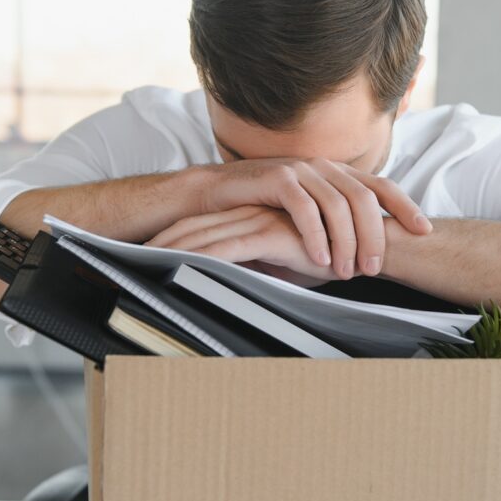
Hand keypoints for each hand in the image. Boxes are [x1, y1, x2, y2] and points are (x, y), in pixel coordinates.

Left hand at [147, 206, 338, 281]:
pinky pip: (229, 247)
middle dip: (161, 241)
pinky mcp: (271, 232)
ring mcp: (259, 221)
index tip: (146, 252)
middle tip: (130, 255)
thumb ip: (261, 268)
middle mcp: (251, 215)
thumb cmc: (332, 258)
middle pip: (193, 227)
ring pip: (204, 236)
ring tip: (146, 262)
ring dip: (173, 250)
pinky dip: (205, 258)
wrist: (370, 246)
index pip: (201, 228)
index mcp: (251, 220)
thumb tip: (235, 285)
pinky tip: (182, 266)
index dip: (172, 239)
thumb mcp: (287, 268)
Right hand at [199, 158, 431, 279]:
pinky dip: (314, 235)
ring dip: (346, 241)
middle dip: (374, 235)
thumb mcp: (308, 216)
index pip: (381, 186)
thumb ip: (337, 225)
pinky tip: (317, 259)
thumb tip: (369, 254)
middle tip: (374, 269)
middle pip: (364, 198)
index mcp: (337, 174)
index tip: (425, 230)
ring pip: (337, 204)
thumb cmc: (263, 211)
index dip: (405, 205)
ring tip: (346, 271)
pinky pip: (304, 207)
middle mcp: (324, 167)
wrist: (216, 196)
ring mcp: (301, 169)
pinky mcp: (277, 178)